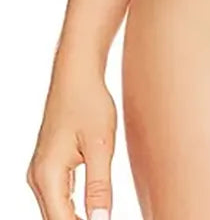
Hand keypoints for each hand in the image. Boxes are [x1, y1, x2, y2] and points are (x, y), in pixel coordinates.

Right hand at [28, 65, 115, 219]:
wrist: (76, 75)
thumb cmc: (89, 103)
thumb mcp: (100, 144)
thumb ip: (99, 186)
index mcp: (48, 175)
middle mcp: (38, 177)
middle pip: (56, 219)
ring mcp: (41, 172)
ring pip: (56, 211)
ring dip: (75, 219)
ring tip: (101, 219)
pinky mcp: (49, 166)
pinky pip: (58, 198)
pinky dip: (72, 210)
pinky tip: (90, 212)